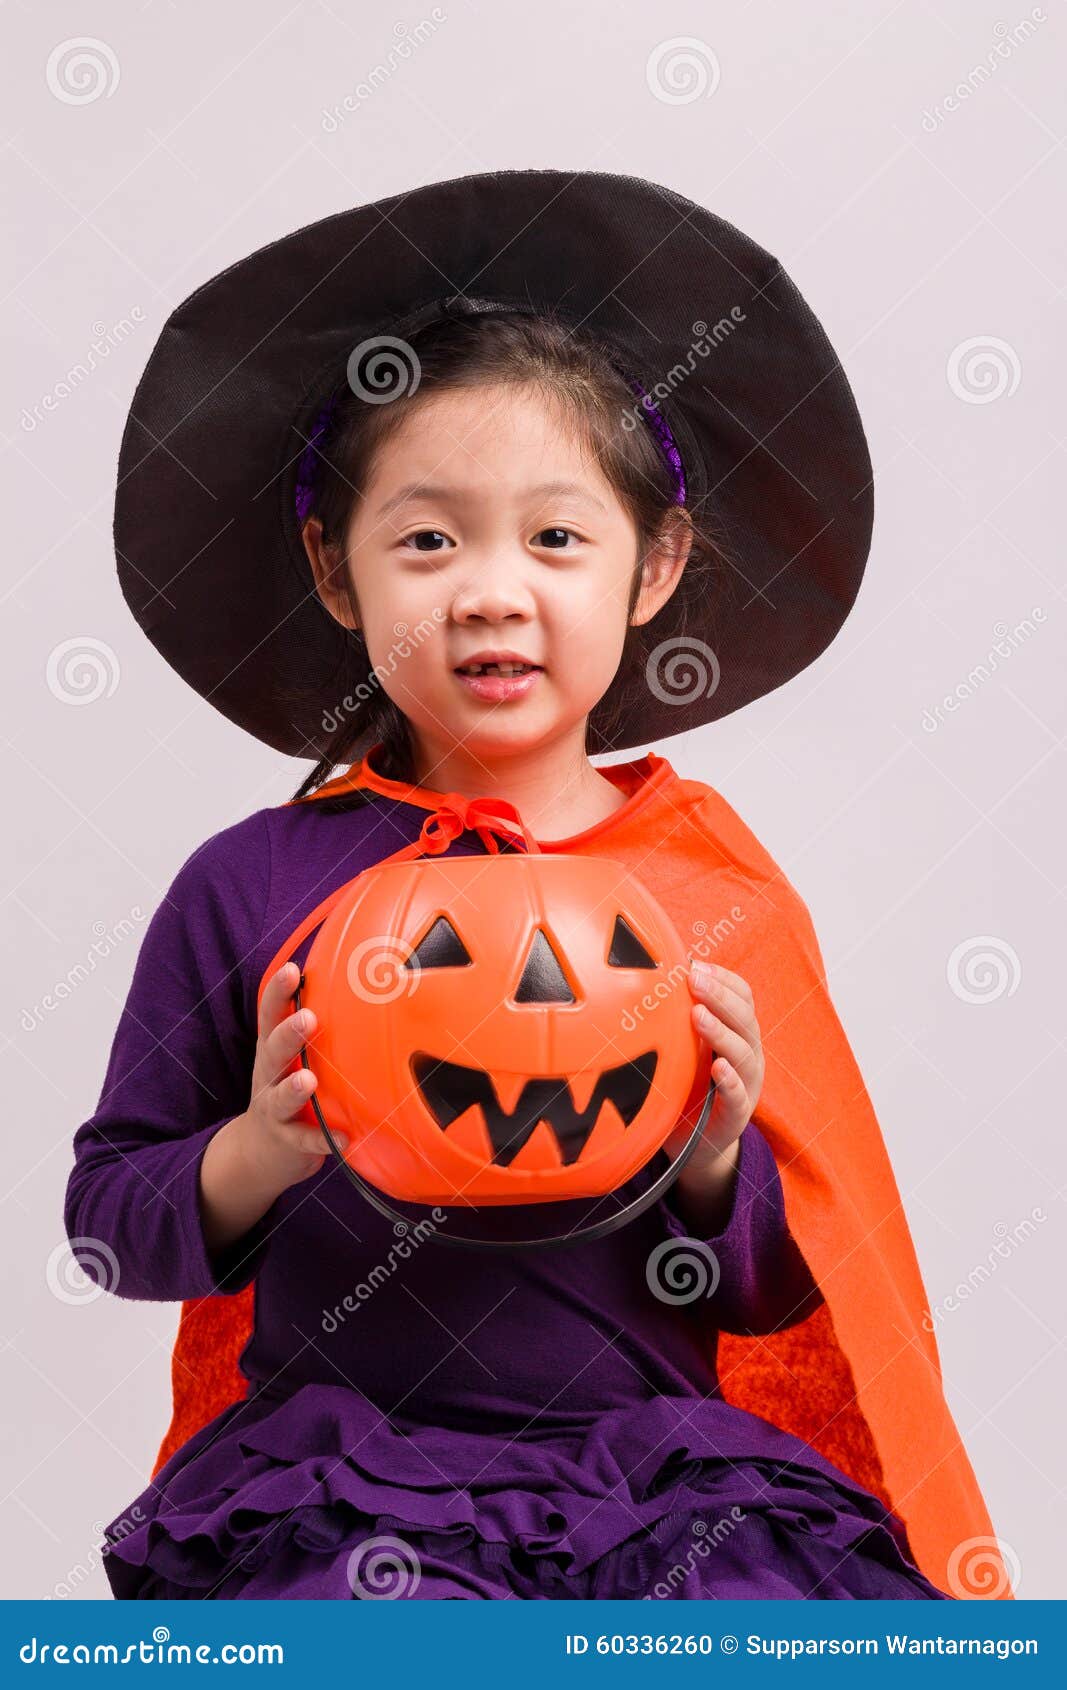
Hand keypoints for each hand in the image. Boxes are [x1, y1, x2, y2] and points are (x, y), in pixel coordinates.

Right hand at [236, 961, 347, 1192]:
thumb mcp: (291, 1055)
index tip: (292, 971)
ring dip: (294, 1089)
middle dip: (288, 1034)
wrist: (261, 1150)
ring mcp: (275, 1109)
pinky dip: (323, 1139)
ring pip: (281, 1097)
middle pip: (273, 1051)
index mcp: (272, 1049)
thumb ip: (310, 1027)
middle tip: (307, 1018)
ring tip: (308, 1080)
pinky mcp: (288, 1141)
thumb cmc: (287, 1088)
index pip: (270, 1015)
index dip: (277, 992)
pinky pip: (306, 1140)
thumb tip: (353, 979)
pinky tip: (343, 1138)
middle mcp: (269, 1075)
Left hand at [663, 960, 764, 1179]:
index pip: (742, 997)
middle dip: (720, 996)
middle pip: (745, 1019)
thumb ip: (681, 1016)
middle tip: (694, 979)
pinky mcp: (736, 1116)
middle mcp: (749, 1055)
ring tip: (698, 1014)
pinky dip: (730, 1082)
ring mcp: (747, 1086)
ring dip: (721, 1032)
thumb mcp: (687, 1046)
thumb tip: (654, 973)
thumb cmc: (689, 1085)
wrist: (696, 1144)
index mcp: (739, 1034)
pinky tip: (717, 1069)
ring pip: (744, 1054)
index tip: (696, 964)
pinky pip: (738, 1097)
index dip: (723, 979)